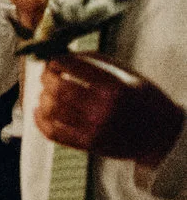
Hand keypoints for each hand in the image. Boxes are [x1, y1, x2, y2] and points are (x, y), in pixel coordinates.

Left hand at [35, 51, 186, 164]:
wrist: (161, 134)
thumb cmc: (143, 99)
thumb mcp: (129, 75)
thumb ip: (97, 63)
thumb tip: (63, 54)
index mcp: (115, 86)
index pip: (74, 68)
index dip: (57, 62)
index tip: (53, 61)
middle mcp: (104, 108)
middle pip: (58, 89)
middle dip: (46, 79)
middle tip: (46, 75)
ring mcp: (94, 129)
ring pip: (51, 110)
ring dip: (43, 98)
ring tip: (46, 93)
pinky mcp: (87, 145)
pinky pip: (52, 133)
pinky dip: (39, 120)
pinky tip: (39, 111)